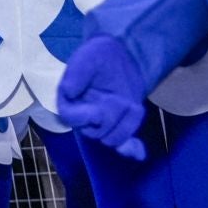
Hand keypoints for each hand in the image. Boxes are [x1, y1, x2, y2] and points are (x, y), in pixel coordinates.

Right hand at [56, 34, 147, 160]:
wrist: (119, 56)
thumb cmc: (99, 56)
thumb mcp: (87, 58)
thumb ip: (76, 73)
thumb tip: (68, 91)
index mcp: (69, 101)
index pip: (71, 119)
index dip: (86, 117)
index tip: (98, 109)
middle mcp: (84, 117)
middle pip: (95, 131)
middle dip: (110, 116)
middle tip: (117, 96)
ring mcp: (102, 124)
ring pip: (113, 138)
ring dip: (124, 122)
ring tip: (127, 100)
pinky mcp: (119, 126)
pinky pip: (124, 145)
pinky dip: (131, 149)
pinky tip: (139, 152)